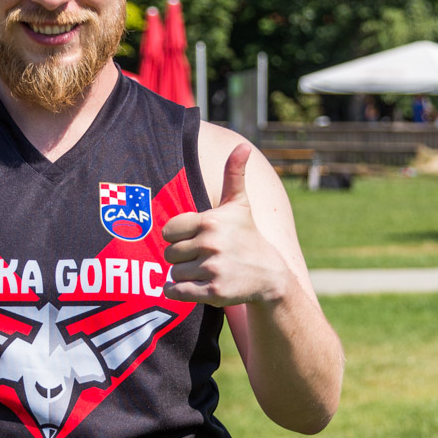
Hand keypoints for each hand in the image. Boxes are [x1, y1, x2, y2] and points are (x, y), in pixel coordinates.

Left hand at [162, 144, 287, 305]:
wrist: (269, 275)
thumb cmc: (247, 236)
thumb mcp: (240, 205)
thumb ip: (234, 174)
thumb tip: (243, 145)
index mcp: (210, 221)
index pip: (169, 231)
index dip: (179, 237)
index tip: (196, 239)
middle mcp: (211, 244)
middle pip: (169, 254)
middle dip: (182, 258)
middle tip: (202, 257)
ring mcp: (212, 268)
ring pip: (174, 273)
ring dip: (184, 276)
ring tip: (205, 271)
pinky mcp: (213, 291)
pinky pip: (176, 291)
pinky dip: (178, 292)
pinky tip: (194, 286)